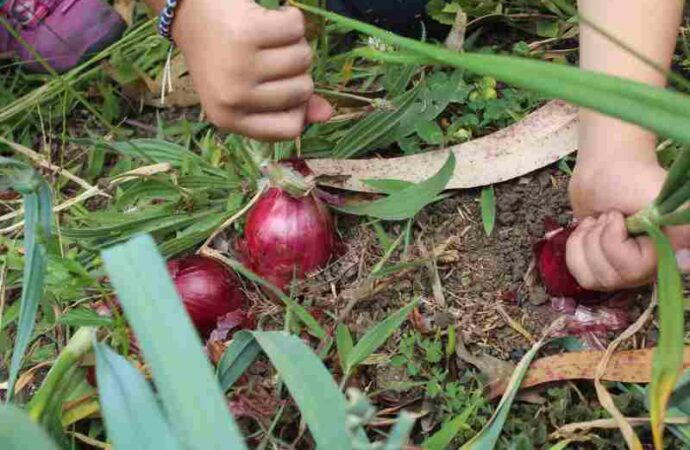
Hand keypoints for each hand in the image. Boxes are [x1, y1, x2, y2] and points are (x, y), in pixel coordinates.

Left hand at [172, 0, 331, 139]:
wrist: (189, 12)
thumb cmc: (223, 55)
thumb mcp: (248, 89)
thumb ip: (288, 105)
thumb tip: (327, 113)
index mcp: (229, 119)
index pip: (289, 130)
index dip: (297, 108)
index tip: (285, 88)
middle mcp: (233, 98)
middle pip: (301, 91)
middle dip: (297, 70)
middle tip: (270, 55)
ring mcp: (239, 66)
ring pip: (303, 58)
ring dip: (294, 42)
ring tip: (268, 37)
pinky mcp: (247, 33)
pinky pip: (296, 28)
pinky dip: (290, 17)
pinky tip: (269, 17)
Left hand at [566, 160, 689, 290]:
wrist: (606, 171)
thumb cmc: (634, 179)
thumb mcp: (660, 197)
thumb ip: (680, 226)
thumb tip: (684, 263)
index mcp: (668, 254)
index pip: (634, 269)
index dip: (615, 244)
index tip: (618, 216)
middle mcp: (648, 270)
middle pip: (611, 276)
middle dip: (600, 236)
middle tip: (610, 214)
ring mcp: (623, 273)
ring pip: (593, 278)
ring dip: (587, 240)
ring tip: (601, 220)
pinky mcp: (600, 270)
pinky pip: (580, 274)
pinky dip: (576, 246)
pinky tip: (589, 229)